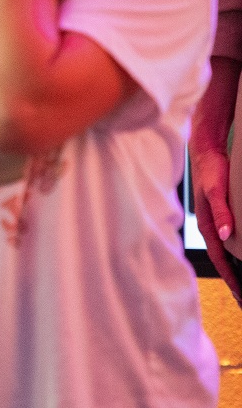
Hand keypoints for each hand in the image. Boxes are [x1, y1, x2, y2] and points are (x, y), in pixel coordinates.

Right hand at [191, 134, 241, 301]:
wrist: (206, 151)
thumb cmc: (210, 170)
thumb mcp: (216, 191)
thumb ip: (221, 212)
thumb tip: (226, 235)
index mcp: (207, 224)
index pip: (219, 258)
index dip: (231, 277)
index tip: (241, 293)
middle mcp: (210, 226)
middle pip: (221, 260)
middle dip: (232, 280)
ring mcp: (214, 222)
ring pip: (223, 252)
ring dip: (232, 269)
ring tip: (241, 285)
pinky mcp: (219, 216)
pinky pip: (225, 242)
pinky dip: (232, 255)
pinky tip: (239, 257)